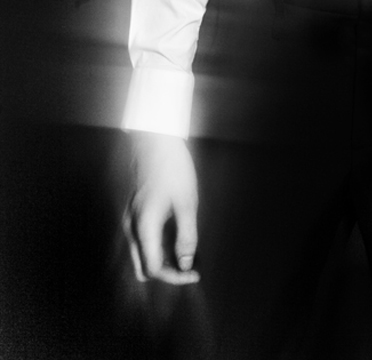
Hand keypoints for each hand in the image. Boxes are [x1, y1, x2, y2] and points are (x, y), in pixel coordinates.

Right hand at [124, 131, 199, 284]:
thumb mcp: (187, 203)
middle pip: (143, 268)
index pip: (154, 269)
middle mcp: (131, 229)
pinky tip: (177, 236)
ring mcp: (130, 221)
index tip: (194, 273)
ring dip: (163, 260)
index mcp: (143, 228)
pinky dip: (158, 247)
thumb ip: (187, 236)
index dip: (175, 277)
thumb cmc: (173, 169)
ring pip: (141, 256)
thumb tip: (185, 264)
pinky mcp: (134, 214)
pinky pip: (143, 242)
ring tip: (188, 251)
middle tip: (190, 266)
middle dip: (167, 272)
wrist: (155, 142)